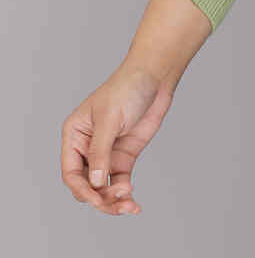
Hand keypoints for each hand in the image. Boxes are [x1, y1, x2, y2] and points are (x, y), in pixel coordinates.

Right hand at [61, 62, 172, 215]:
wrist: (156, 77)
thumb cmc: (127, 88)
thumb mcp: (110, 119)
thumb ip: (100, 152)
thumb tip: (94, 183)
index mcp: (75, 135)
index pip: (70, 172)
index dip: (81, 189)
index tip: (96, 199)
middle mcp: (87, 148)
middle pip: (86, 185)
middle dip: (100, 198)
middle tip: (119, 201)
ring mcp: (107, 153)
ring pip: (102, 187)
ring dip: (113, 200)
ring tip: (129, 205)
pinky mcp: (125, 156)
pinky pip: (119, 181)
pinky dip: (124, 193)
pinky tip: (133, 203)